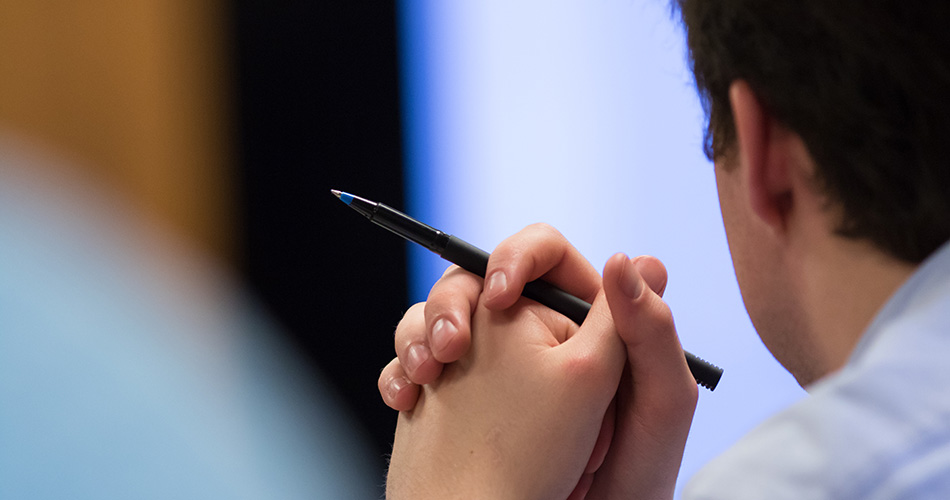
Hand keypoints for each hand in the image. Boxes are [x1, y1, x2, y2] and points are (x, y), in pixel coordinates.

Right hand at [380, 224, 697, 497]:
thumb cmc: (630, 482)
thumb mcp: (658, 406)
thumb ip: (651, 330)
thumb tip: (628, 256)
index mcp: (589, 322)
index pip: (547, 256)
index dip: (517, 258)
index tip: (498, 295)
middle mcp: (537, 335)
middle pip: (479, 279)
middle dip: (451, 301)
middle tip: (449, 347)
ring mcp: (492, 365)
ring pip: (440, 316)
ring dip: (418, 334)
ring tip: (423, 374)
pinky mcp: (457, 394)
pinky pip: (417, 361)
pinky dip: (401, 371)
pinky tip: (407, 399)